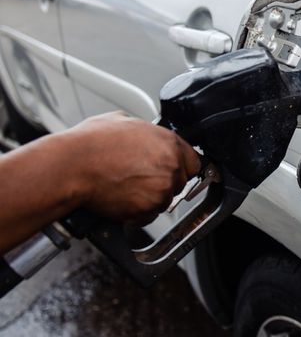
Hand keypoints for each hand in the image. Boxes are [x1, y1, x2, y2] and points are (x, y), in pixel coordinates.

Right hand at [68, 112, 200, 223]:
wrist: (71, 166)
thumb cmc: (90, 143)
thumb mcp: (123, 121)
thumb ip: (146, 131)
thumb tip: (147, 134)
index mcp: (169, 142)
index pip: (193, 161)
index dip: (180, 166)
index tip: (171, 170)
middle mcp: (170, 166)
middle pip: (180, 181)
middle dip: (163, 181)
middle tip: (141, 179)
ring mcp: (161, 189)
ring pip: (165, 199)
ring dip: (150, 197)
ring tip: (127, 187)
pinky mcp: (147, 209)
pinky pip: (149, 215)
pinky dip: (138, 212)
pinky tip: (122, 199)